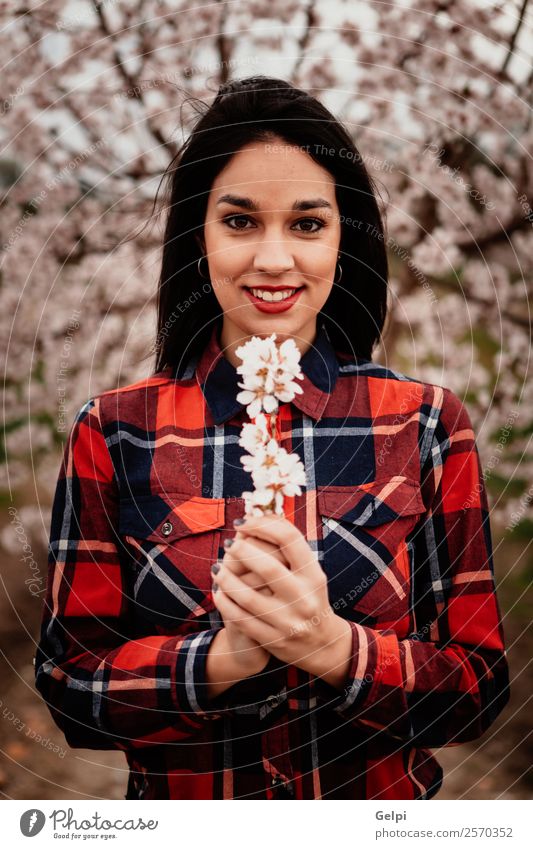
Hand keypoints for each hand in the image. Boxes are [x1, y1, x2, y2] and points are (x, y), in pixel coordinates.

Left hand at [213, 514, 344, 671]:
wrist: (320, 644)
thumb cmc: (308, 598)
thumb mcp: (308, 573)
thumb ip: (288, 548)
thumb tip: (262, 514)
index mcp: (313, 575)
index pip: (289, 539)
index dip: (263, 525)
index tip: (243, 522)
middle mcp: (304, 598)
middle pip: (268, 567)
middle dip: (242, 551)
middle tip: (228, 544)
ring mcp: (289, 621)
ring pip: (248, 597)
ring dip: (227, 579)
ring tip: (217, 567)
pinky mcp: (274, 640)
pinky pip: (242, 619)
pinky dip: (226, 603)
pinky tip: (218, 592)